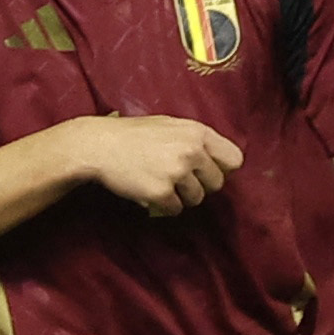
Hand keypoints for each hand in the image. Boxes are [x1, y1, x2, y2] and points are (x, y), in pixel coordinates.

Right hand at [76, 117, 241, 216]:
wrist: (99, 146)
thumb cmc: (134, 135)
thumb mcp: (170, 125)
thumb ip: (196, 140)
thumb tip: (221, 161)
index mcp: (197, 132)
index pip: (234, 159)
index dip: (221, 168)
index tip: (207, 172)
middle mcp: (191, 151)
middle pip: (217, 183)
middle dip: (200, 185)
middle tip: (179, 180)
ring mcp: (177, 173)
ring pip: (197, 198)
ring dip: (181, 196)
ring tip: (161, 183)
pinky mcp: (161, 192)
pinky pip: (175, 209)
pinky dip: (164, 205)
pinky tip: (149, 191)